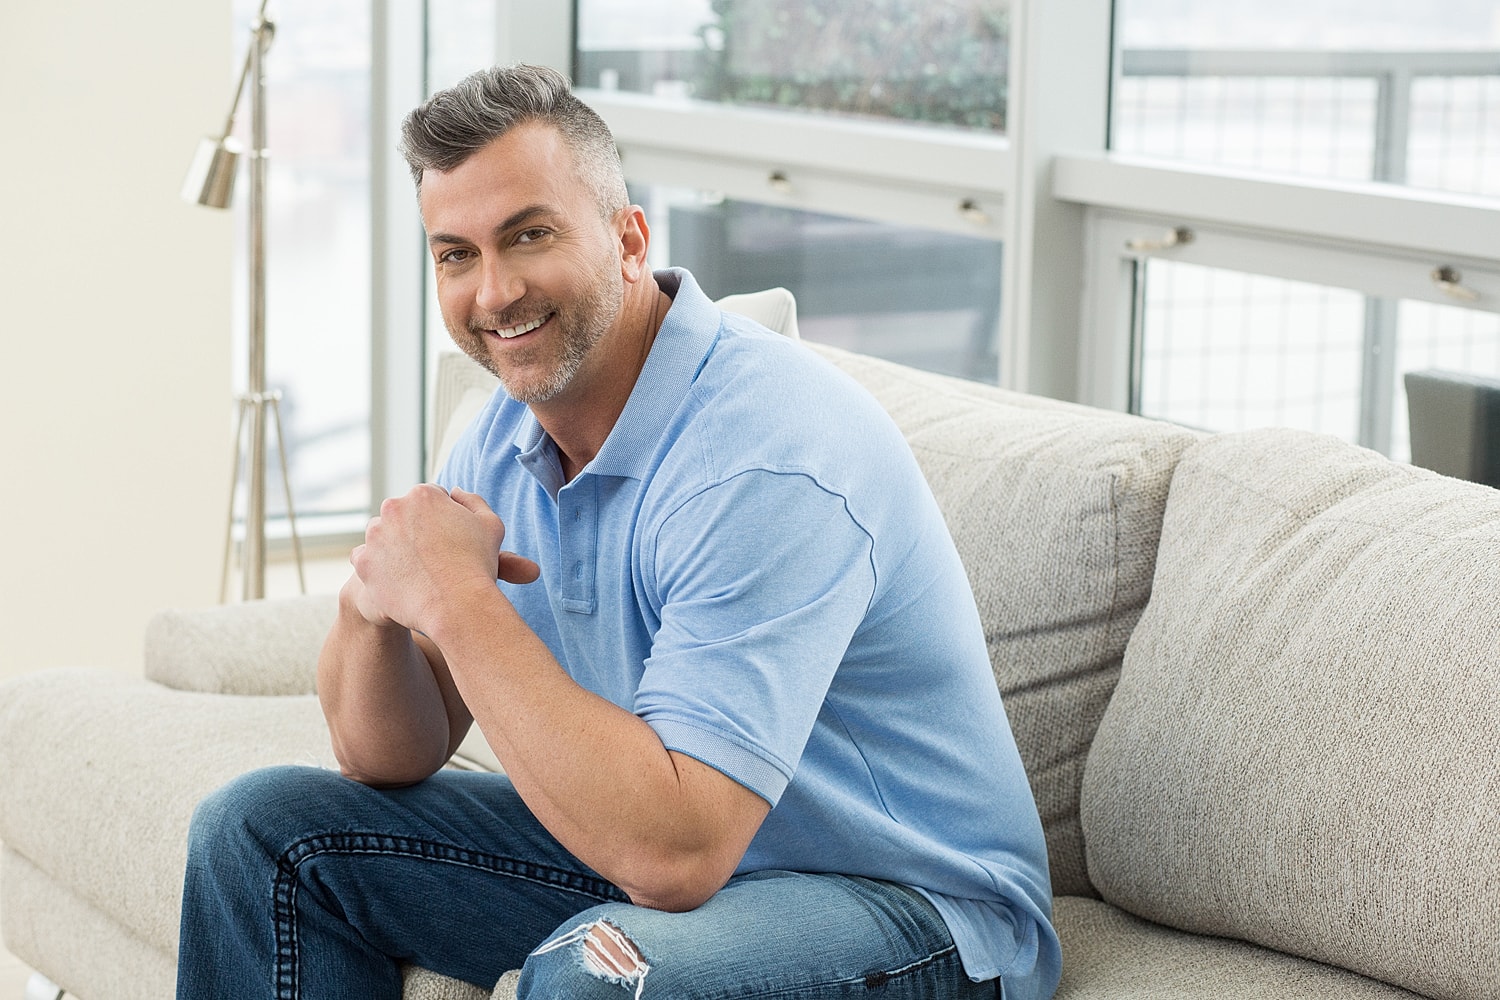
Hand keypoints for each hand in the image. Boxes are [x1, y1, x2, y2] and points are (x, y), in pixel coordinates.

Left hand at [349, 485, 538, 630]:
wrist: (457, 606)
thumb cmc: (478, 566)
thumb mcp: (490, 525)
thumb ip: (472, 501)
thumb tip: (453, 491)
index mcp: (423, 495)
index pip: (428, 499)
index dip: (441, 519)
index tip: (449, 539)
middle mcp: (394, 508)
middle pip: (401, 514)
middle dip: (414, 530)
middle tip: (433, 556)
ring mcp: (375, 536)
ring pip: (381, 535)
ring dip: (393, 546)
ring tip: (416, 569)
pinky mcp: (364, 563)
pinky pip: (365, 560)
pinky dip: (378, 567)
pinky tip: (398, 579)